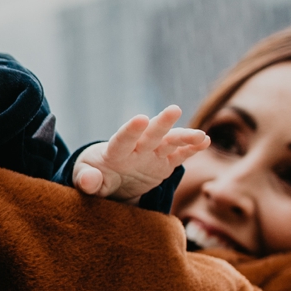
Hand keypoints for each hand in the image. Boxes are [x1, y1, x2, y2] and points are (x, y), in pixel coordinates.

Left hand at [70, 105, 208, 200]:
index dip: (131, 130)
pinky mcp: (164, 164)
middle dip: (162, 123)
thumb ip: (86, 181)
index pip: (122, 139)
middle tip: (174, 109)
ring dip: (184, 136)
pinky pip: (180, 155)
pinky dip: (192, 149)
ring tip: (200, 136)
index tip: (140, 118)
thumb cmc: (93, 175)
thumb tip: (88, 181)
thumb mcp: (84, 180)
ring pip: (170, 142)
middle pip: (150, 134)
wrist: (106, 176)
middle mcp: (136, 149)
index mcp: (114, 152)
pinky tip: (205, 141)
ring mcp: (152, 154)